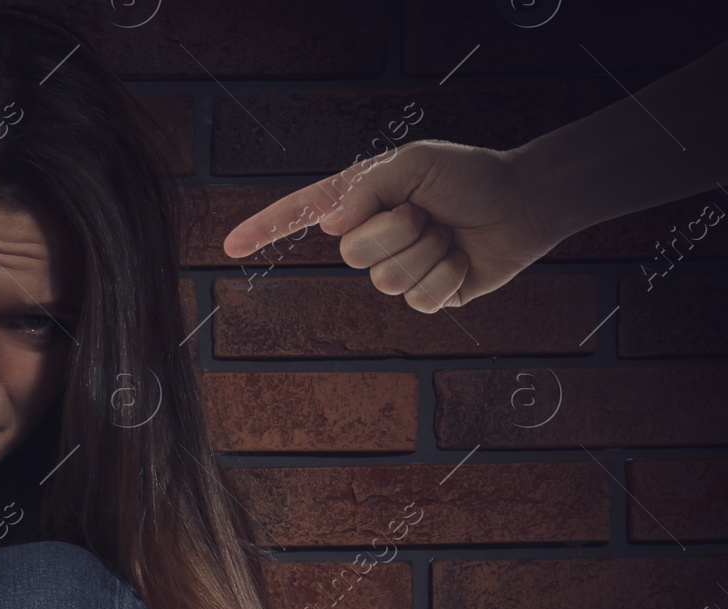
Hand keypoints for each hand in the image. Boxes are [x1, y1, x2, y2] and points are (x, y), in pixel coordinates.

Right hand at [222, 139, 566, 312]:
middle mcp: (371, 236)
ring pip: (387, 280)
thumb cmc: (467, 176)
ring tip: (448, 234)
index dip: (264, 229)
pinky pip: (418, 301)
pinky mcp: (424, 295)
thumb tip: (332, 224)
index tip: (230, 246)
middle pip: (352, 254)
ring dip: (427, 253)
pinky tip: (461, 261)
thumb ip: (367, 187)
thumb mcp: (413, 163)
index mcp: (361, 200)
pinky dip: (446, 278)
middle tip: (427, 213)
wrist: (522, 204)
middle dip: (396, 231)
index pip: (300, 213)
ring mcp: (396, 268)